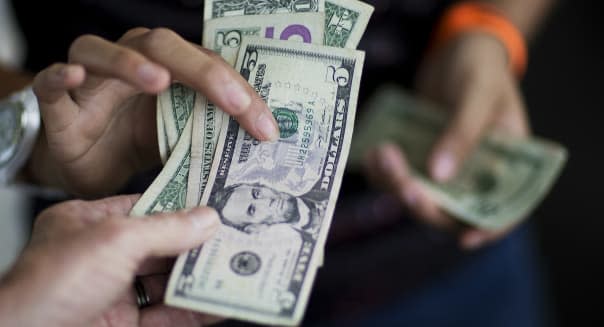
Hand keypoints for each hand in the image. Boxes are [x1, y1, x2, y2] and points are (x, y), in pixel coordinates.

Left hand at [0, 195, 220, 326]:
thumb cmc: (53, 286)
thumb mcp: (115, 240)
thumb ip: (165, 227)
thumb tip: (207, 218)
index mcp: (87, 225)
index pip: (144, 207)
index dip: (182, 205)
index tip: (216, 204)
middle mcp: (100, 258)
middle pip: (161, 246)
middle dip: (198, 244)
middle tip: (236, 236)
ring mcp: (111, 295)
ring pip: (167, 282)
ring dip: (201, 277)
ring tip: (238, 266)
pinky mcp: (123, 326)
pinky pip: (167, 315)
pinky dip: (196, 309)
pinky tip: (220, 302)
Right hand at [29, 28, 278, 196]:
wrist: (88, 165)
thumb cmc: (136, 144)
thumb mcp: (178, 141)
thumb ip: (206, 135)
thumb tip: (258, 149)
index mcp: (168, 70)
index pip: (208, 67)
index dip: (240, 94)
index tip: (266, 129)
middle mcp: (132, 63)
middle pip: (164, 47)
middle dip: (204, 73)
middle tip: (234, 104)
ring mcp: (93, 79)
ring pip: (105, 52)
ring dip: (132, 63)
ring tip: (158, 82)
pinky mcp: (60, 103)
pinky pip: (52, 82)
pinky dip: (60, 76)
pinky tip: (74, 76)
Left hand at [364, 33, 529, 248]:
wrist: (457, 49)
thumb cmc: (479, 67)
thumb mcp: (476, 94)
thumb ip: (462, 133)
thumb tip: (439, 175)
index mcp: (506, 163)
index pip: (503, 207)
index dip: (487, 228)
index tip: (465, 239)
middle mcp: (474, 174)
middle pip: (451, 210)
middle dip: (425, 204)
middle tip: (403, 183)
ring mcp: (443, 168)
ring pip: (420, 196)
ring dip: (397, 184)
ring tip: (381, 153)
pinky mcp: (418, 158)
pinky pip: (398, 176)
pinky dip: (382, 171)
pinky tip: (370, 153)